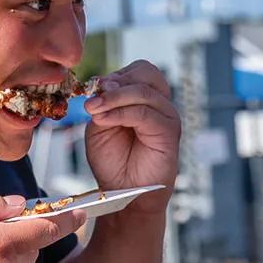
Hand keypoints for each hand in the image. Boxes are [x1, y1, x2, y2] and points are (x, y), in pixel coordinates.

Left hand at [83, 60, 180, 213]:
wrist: (124, 192)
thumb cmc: (113, 162)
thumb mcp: (100, 125)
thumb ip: (103, 104)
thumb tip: (103, 84)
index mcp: (146, 99)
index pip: (138, 70)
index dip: (115, 75)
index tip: (93, 89)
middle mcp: (160, 105)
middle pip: (147, 72)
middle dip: (117, 81)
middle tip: (95, 96)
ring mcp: (167, 117)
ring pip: (143, 91)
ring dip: (114, 98)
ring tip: (93, 109)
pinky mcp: (169, 132)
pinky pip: (145, 113)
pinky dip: (120, 113)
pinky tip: (103, 120)